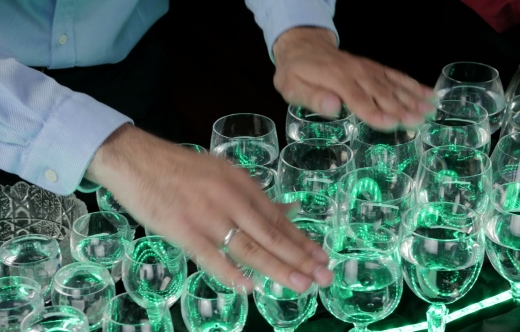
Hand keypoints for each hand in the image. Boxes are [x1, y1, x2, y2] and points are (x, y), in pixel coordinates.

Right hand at [85, 124, 332, 292]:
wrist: (137, 159)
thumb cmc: (182, 168)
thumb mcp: (225, 174)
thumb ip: (257, 196)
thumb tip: (290, 212)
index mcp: (242, 185)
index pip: (278, 220)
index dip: (302, 240)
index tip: (323, 258)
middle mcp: (231, 200)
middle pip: (270, 235)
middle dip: (300, 259)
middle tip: (324, 277)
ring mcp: (207, 216)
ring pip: (248, 247)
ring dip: (277, 268)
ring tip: (301, 284)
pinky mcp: (181, 229)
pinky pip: (209, 255)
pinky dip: (230, 271)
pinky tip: (249, 286)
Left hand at [272, 27, 435, 129]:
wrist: (303, 47)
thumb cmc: (296, 71)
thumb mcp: (292, 87)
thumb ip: (312, 97)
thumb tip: (333, 108)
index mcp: (336, 79)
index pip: (358, 99)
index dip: (374, 112)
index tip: (390, 124)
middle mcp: (356, 73)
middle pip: (381, 93)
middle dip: (401, 108)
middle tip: (418, 122)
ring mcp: (367, 70)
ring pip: (392, 85)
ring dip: (412, 98)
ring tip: (430, 111)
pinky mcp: (373, 69)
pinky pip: (395, 76)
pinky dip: (413, 85)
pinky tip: (429, 94)